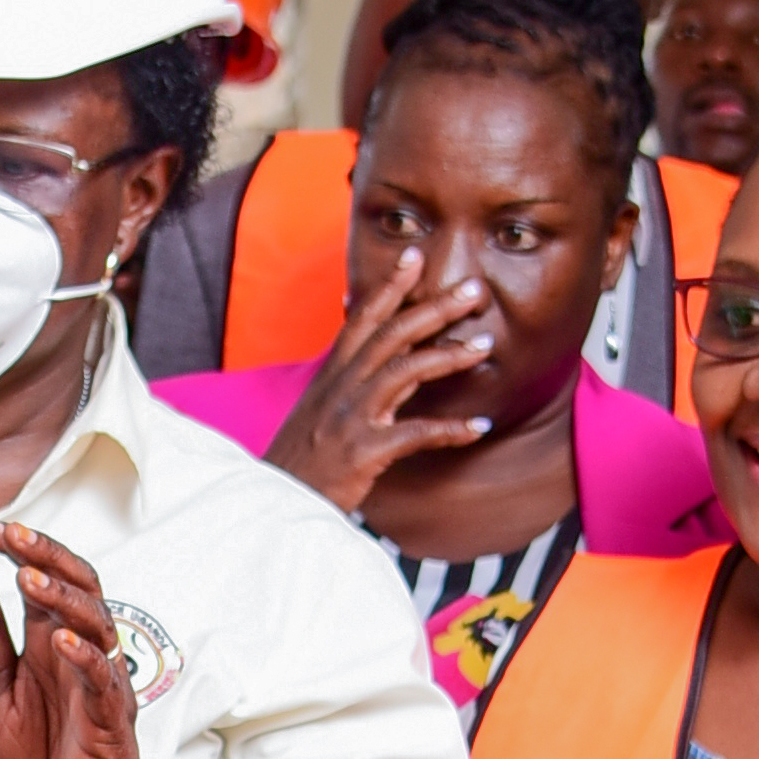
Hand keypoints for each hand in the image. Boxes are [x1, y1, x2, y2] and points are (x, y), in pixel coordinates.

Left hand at [0, 516, 164, 758]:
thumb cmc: (47, 757)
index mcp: (50, 643)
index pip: (42, 579)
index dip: (17, 549)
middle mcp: (81, 654)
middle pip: (77, 586)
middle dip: (45, 555)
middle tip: (10, 533)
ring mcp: (101, 685)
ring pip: (95, 625)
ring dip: (62, 599)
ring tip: (28, 578)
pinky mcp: (111, 724)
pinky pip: (104, 684)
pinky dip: (86, 660)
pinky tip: (62, 642)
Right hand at [264, 248, 498, 511]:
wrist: (273, 502)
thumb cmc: (302, 461)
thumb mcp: (320, 411)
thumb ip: (351, 379)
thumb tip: (381, 350)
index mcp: (332, 376)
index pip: (362, 318)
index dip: (389, 285)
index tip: (415, 255)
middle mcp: (340, 388)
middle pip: (392, 333)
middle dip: (435, 307)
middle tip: (473, 290)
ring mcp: (351, 416)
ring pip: (406, 370)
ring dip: (449, 355)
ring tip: (485, 345)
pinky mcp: (364, 450)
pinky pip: (415, 432)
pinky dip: (450, 430)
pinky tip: (478, 428)